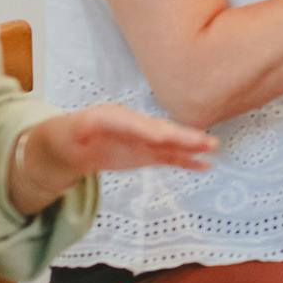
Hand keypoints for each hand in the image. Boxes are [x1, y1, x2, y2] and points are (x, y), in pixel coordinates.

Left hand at [28, 105, 216, 176]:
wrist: (72, 145)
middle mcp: (136, 125)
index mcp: (116, 117)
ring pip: (171, 143)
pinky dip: (188, 161)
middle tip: (202, 139)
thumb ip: (81, 129)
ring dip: (191, 146)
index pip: (135, 124)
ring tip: (213, 147)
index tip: (163, 137)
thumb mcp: (69, 131)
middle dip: (181, 136)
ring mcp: (145, 140)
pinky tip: (205, 165)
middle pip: (161, 131)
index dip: (149, 131)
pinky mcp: (149, 154)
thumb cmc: (70, 135)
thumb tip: (86, 128)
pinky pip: (171, 158)